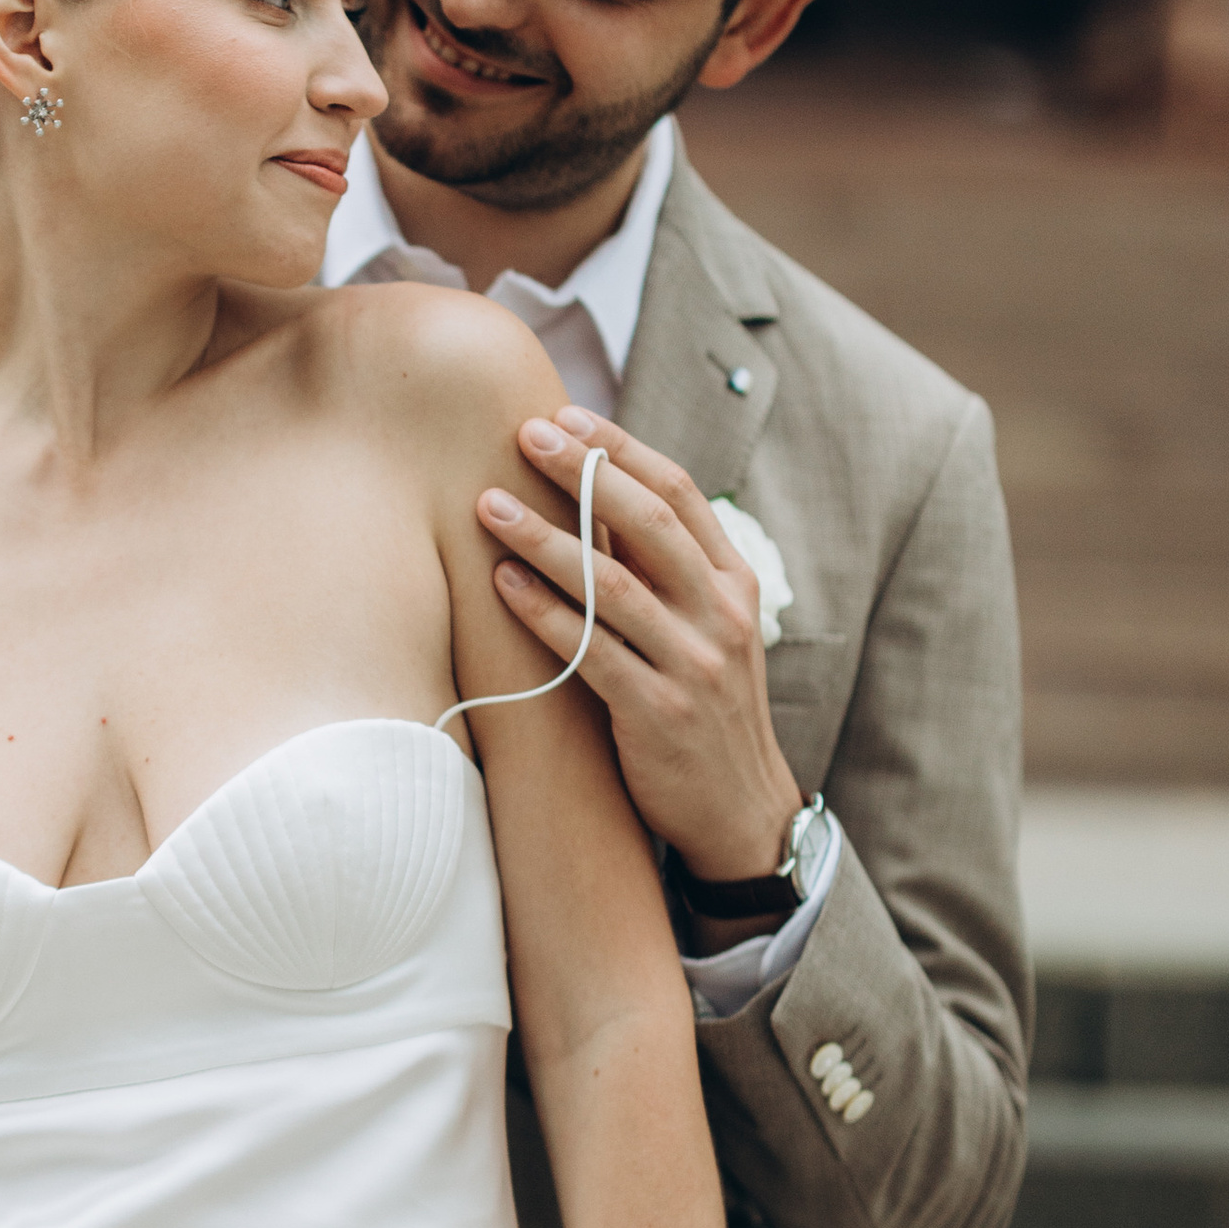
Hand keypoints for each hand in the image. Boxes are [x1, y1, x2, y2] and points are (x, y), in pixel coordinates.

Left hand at [477, 409, 800, 890]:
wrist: (740, 811)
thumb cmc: (705, 711)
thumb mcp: (708, 632)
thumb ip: (668, 573)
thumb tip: (600, 501)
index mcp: (734, 583)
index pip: (681, 492)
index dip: (622, 450)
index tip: (566, 416)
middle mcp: (721, 615)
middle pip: (649, 522)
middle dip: (584, 471)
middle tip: (523, 434)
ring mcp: (693, 665)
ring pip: (613, 584)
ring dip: (546, 539)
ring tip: (489, 505)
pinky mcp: (658, 714)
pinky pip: (590, 651)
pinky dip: (543, 613)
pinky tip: (500, 583)